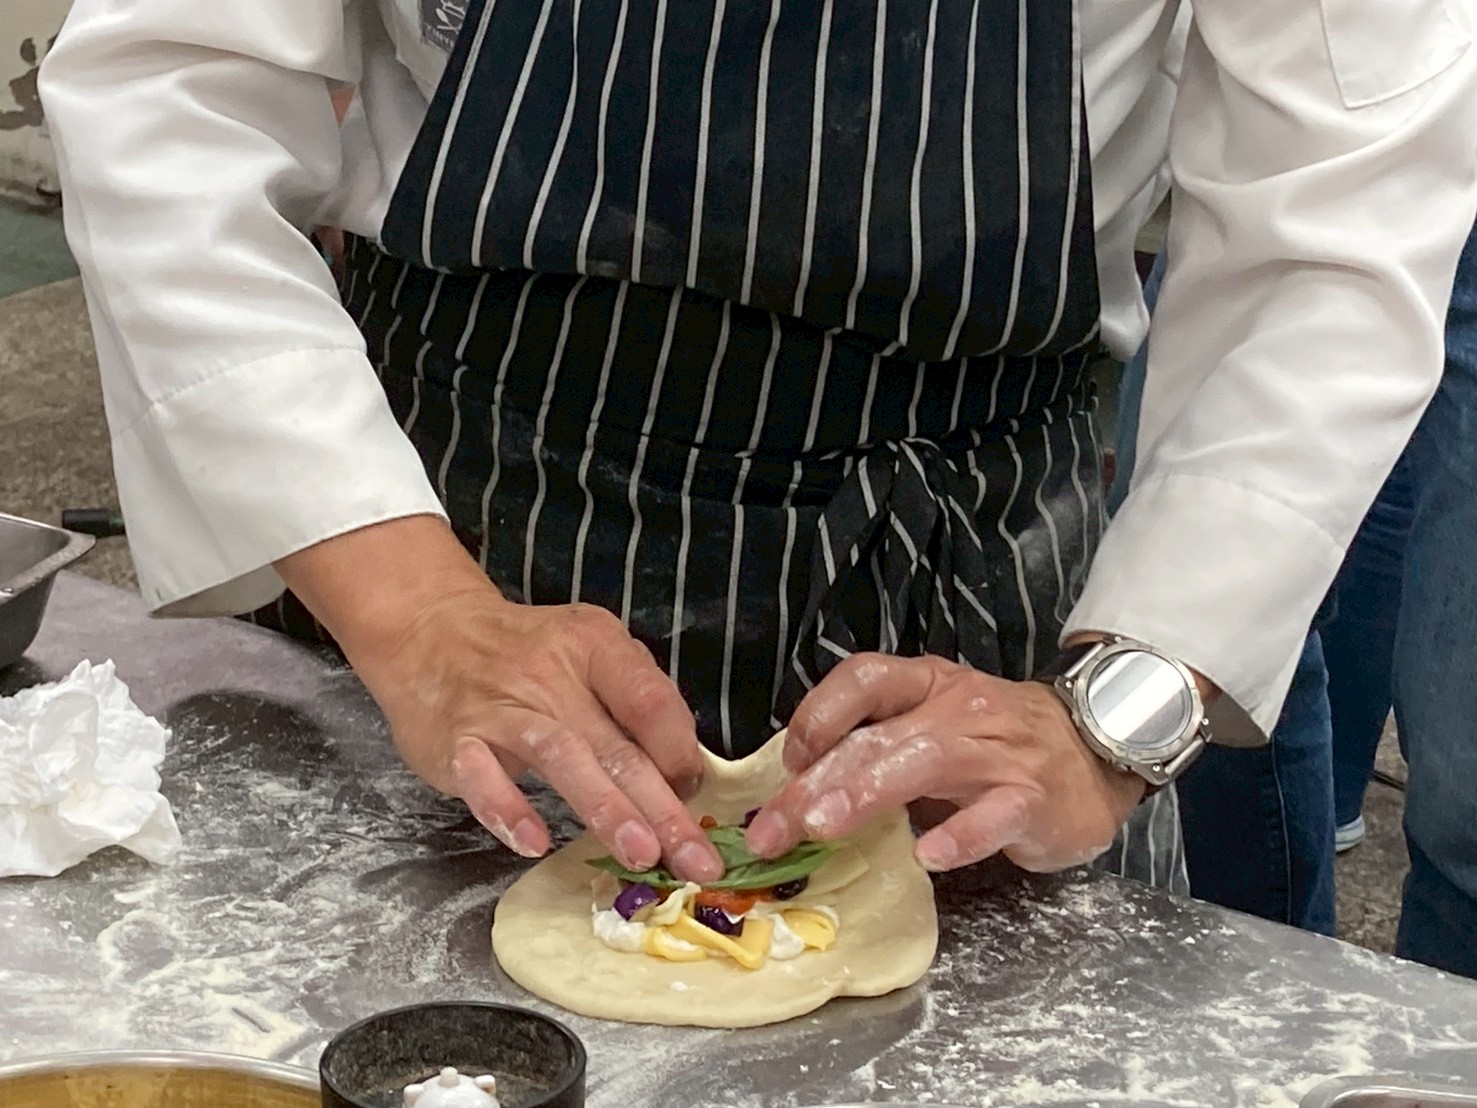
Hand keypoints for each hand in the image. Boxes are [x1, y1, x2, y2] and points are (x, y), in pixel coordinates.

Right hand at [277, 516, 723, 882]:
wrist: (432, 631)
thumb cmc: (527, 654)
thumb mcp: (588, 652)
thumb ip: (634, 702)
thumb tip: (685, 773)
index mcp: (595, 646)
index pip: (651, 700)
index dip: (681, 751)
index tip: (698, 795)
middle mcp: (551, 674)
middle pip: (618, 745)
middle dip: (663, 808)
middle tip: (697, 859)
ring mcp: (502, 708)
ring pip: (562, 758)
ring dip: (606, 808)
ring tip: (642, 853)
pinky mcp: (456, 739)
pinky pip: (482, 776)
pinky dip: (508, 809)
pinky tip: (533, 843)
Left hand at [745, 653, 1145, 872]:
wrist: (1098, 746)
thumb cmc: (1000, 742)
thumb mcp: (936, 726)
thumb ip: (879, 748)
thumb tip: (800, 789)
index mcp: (927, 685)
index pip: (863, 679)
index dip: (818, 715)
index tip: (788, 763)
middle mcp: (957, 710)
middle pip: (877, 737)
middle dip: (816, 783)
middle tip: (774, 829)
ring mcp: (997, 752)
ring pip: (925, 762)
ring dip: (867, 794)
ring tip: (826, 827)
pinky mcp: (1032, 798)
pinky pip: (993, 814)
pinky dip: (961, 835)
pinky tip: (929, 856)